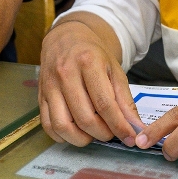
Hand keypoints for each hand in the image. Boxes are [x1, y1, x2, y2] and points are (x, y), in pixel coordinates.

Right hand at [38, 19, 142, 145]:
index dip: (119, 126)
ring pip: (63, 125)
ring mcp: (50, 85)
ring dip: (82, 139)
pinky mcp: (40, 95)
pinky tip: (76, 132)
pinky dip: (62, 136)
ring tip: (93, 134)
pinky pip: (48, 125)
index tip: (130, 138)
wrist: (66, 39)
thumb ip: (125, 100)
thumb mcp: (114, 70)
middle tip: (111, 133)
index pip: (104, 104)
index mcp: (88, 63)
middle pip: (84, 118)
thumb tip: (137, 128)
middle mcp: (65, 74)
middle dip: (102, 133)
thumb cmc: (93, 55)